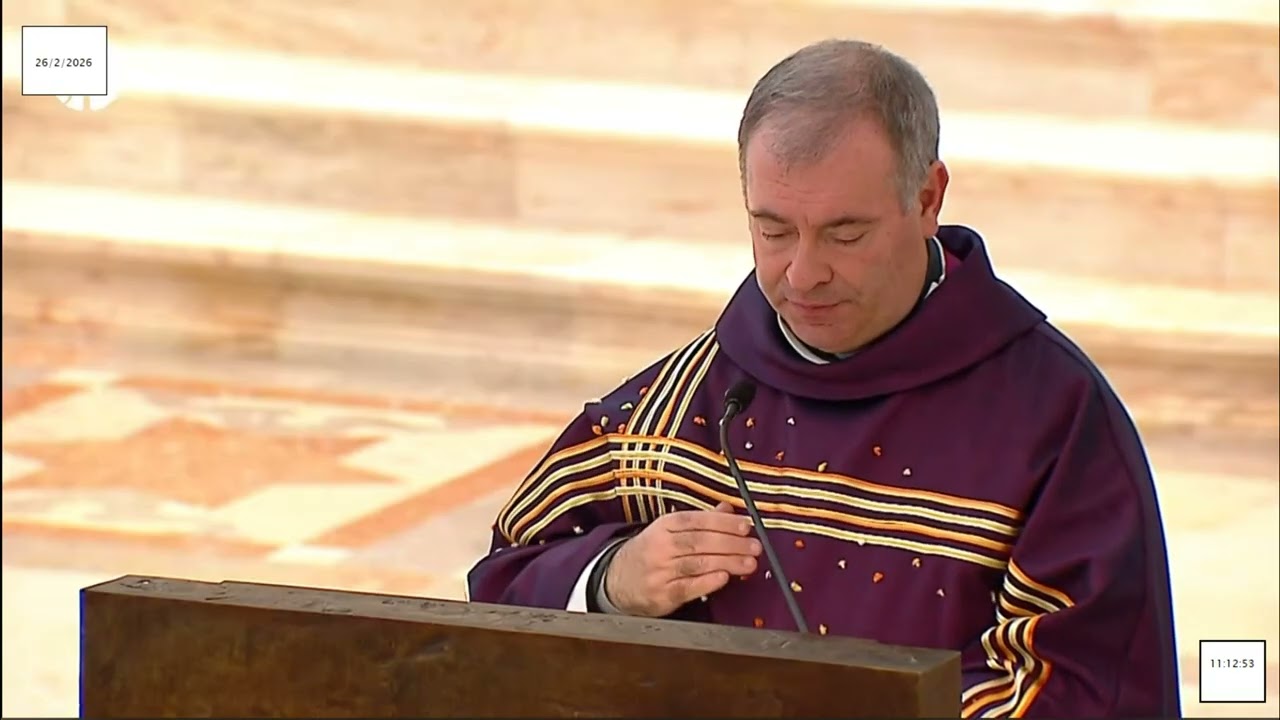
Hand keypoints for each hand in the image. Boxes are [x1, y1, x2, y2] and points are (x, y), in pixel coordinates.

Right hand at [603, 501, 761, 616]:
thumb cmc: (651, 553)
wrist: (617, 581)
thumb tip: (727, 509)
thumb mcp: (669, 531)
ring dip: (727, 562)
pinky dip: (708, 582)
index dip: (723, 523)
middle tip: (755, 546)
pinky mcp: (662, 594)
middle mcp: (661, 546)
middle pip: (700, 542)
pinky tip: (724, 578)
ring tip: (749, 563)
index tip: (746, 525)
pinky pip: (688, 587)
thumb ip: (700, 521)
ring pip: (697, 564)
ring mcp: (660, 571)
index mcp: (664, 526)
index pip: (697, 521)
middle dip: (731, 544)